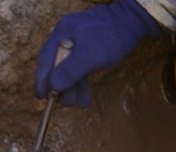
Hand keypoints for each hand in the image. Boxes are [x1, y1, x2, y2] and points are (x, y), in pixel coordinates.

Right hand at [35, 0, 159, 107]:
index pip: (45, 59)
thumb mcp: (89, 55)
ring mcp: (78, 45)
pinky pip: (81, 70)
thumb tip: (52, 87)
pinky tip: (85, 98)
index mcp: (62, 34)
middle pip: (57, 67)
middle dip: (61, 87)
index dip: (42, 79)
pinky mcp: (89, 51)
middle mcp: (66, 38)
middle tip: (66, 103)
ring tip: (78, 104)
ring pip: (70, 71)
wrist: (134, 22)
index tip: (41, 96)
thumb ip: (69, 71)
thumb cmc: (111, 36)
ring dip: (73, 89)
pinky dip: (82, 84)